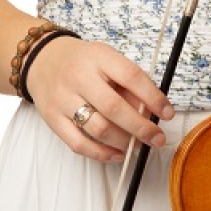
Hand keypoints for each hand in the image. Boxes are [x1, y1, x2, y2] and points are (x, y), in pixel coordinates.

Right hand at [24, 35, 173, 162]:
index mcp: (98, 57)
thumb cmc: (83, 62)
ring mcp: (62, 99)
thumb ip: (128, 84)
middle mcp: (78, 77)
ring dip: (123, 142)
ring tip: (138, 145)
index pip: (131, 77)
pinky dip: (101, 154)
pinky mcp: (52, 118)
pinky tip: (117, 154)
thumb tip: (150, 114)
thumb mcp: (107, 60)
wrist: (42, 59)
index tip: (167, 113)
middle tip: (157, 138)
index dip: (153, 97)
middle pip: (114, 108)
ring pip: (98, 129)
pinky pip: (78, 144)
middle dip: (141, 127)